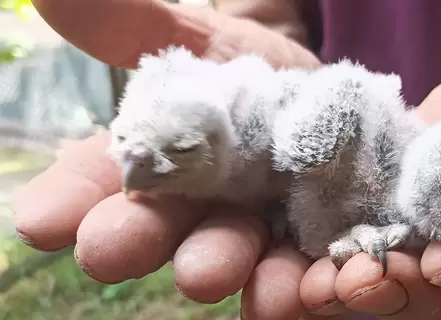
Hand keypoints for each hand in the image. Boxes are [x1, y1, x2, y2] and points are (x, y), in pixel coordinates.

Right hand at [14, 1, 322, 318]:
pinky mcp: (314, 241)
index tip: (41, 219)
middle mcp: (200, 206)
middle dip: (139, 237)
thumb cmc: (251, 72)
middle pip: (163, 226)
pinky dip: (300, 279)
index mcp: (160, 161)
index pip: (102, 179)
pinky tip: (298, 287)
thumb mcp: (199, 42)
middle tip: (110, 252)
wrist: (328, 94)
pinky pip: (304, 265)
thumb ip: (132, 27)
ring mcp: (258, 228)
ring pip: (234, 252)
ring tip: (206, 275)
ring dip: (218, 265)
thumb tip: (51, 1)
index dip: (70, 199)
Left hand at [297, 53, 440, 318]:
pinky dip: (322, 275)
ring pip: (386, 285)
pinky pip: (349, 263)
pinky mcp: (373, 241)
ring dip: (351, 293)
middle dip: (396, 291)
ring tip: (316, 291)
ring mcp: (415, 256)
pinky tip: (295, 279)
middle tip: (354, 286)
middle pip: (433, 289)